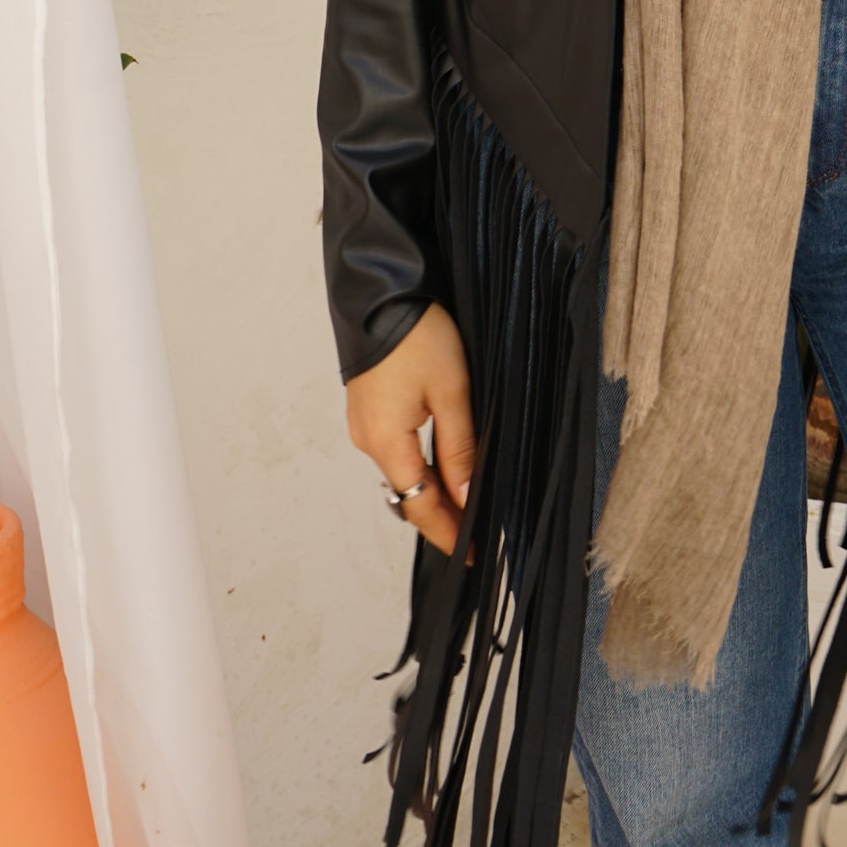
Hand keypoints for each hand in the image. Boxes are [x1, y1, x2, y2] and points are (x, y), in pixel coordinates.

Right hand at [345, 304, 475, 556]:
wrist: (380, 291)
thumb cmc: (417, 334)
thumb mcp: (451, 392)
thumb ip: (459, 449)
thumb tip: (466, 499)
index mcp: (385, 441)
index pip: (418, 505)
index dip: (447, 533)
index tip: (473, 554)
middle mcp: (368, 438)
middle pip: (409, 492)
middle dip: (444, 514)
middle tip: (481, 530)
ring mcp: (365, 422)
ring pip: (404, 470)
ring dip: (434, 487)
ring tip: (470, 501)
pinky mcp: (370, 407)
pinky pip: (397, 448)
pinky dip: (422, 463)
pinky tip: (447, 463)